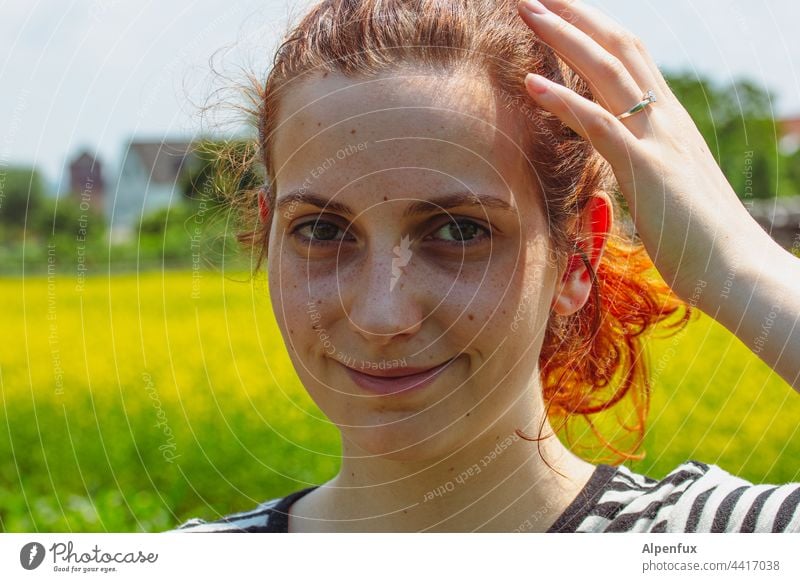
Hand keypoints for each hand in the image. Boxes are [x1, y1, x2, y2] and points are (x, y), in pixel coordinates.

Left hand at [516, 0, 778, 305]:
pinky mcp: (647, 170)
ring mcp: (658, 140)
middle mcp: (665, 119)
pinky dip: (564, 100)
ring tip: (525, 11)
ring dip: (563, 38)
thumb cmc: (700, 238)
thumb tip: (618, 158)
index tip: (561, 9)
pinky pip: (600, 125)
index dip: (595, 28)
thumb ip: (641, 163)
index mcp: (669, 121)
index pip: (631, 58)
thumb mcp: (666, 189)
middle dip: (575, 15)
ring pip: (607, 73)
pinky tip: (531, 83)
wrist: (740, 271)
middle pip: (617, 48)